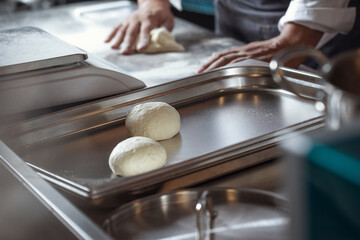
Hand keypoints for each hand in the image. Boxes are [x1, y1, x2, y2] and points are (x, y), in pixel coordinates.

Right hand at [105, 0, 173, 53]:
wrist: (153, 3)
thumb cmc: (162, 14)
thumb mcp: (168, 20)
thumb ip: (165, 29)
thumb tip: (163, 38)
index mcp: (149, 18)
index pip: (146, 30)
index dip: (144, 39)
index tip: (141, 48)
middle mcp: (138, 18)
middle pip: (132, 32)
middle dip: (128, 42)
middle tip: (125, 52)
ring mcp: (130, 20)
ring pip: (123, 30)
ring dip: (118, 40)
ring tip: (114, 48)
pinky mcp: (125, 21)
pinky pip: (117, 28)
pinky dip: (111, 34)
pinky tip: (106, 42)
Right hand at [197, 23, 322, 72]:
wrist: (294, 42)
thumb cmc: (287, 58)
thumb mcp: (277, 71)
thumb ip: (266, 78)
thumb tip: (260, 86)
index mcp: (252, 59)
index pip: (230, 64)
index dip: (217, 70)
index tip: (208, 77)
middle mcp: (246, 53)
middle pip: (223, 59)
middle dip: (209, 67)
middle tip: (199, 74)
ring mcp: (246, 50)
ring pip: (224, 55)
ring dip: (211, 62)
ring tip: (202, 68)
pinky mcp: (248, 48)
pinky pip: (230, 51)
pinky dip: (220, 55)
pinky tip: (214, 58)